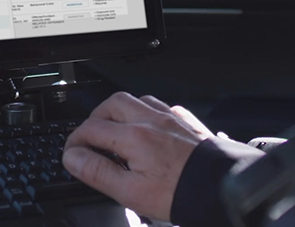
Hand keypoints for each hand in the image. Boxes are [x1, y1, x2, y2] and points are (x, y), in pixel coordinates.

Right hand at [62, 92, 214, 220]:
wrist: (222, 189)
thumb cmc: (181, 194)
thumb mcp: (130, 193)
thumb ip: (99, 172)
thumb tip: (74, 158)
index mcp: (134, 137)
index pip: (91, 129)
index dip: (75, 141)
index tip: (72, 154)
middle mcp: (151, 120)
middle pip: (111, 104)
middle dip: (95, 119)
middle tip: (90, 138)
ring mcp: (170, 118)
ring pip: (136, 100)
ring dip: (120, 112)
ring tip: (115, 132)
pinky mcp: (186, 121)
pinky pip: (161, 106)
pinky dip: (147, 113)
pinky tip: (148, 129)